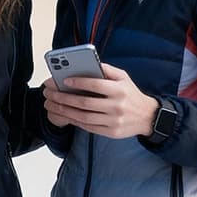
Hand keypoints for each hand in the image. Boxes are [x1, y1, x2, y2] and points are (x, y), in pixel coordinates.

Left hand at [42, 62, 159, 138]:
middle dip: (63, 98)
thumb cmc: (130, 93)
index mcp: (119, 90)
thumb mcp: (123, 77)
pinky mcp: (111, 132)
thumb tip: (87, 63)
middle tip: (49, 94)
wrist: (148, 117)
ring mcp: (113, 121)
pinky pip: (88, 127)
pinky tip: (64, 114)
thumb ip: (106, 69)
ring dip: (64, 111)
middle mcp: (116, 106)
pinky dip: (74, 120)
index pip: (95, 85)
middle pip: (84, 103)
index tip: (63, 80)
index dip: (78, 82)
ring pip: (83, 116)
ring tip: (51, 105)